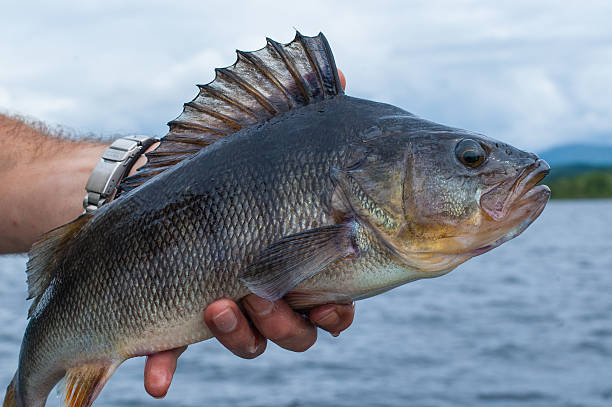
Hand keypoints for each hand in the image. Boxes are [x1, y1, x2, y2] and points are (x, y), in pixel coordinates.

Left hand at [143, 68, 349, 398]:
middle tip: (266, 298)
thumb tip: (337, 75)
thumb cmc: (213, 160)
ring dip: (239, 338)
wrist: (143, 184)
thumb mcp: (260, 133)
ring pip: (249, 342)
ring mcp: (226, 304)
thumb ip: (304, 111)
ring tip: (216, 308)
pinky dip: (167, 364)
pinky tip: (154, 378)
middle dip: (286, 324)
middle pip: (295, 330)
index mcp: (299, 259)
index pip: (334, 299)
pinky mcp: (177, 310)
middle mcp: (269, 289)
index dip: (336, 310)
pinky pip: (178, 349)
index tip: (330, 306)